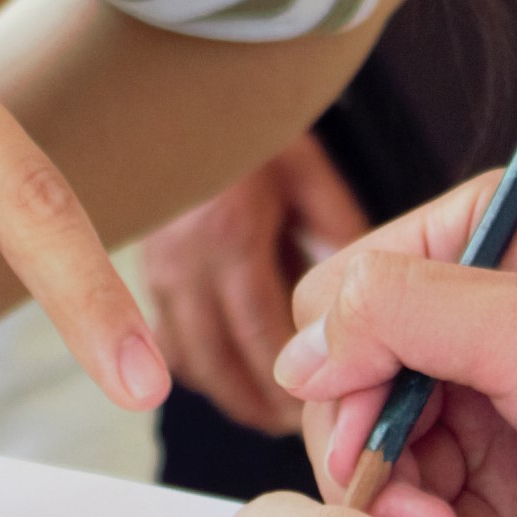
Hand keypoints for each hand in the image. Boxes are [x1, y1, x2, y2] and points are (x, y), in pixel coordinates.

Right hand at [141, 132, 375, 429]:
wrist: (185, 87)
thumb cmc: (253, 129)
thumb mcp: (307, 170)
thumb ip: (337, 230)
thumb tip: (369, 289)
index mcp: (231, 236)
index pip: (258, 335)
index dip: (291, 384)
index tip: (322, 411)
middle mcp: (187, 259)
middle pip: (218, 361)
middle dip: (260, 404)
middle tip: (301, 429)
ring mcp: (160, 266)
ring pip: (187, 358)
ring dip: (229, 393)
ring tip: (272, 413)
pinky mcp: (147, 267)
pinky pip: (167, 337)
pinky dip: (197, 367)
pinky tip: (229, 375)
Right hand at [280, 171, 516, 516]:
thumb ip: (401, 314)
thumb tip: (300, 347)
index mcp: (484, 238)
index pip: (343, 296)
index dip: (343, 376)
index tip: (375, 440)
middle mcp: (478, 319)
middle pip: (350, 399)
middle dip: (386, 477)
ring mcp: (494, 407)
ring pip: (390, 478)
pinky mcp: (515, 490)